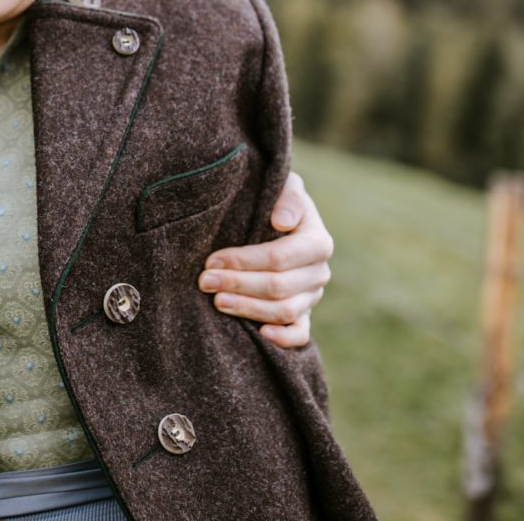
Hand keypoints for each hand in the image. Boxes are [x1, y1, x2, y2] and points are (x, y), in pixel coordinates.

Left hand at [199, 171, 334, 348]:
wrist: (277, 219)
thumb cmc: (275, 200)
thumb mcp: (285, 185)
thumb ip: (288, 196)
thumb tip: (282, 222)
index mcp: (318, 242)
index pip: (279, 258)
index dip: (243, 261)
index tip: (212, 260)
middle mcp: (319, 272)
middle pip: (278, 287)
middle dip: (237, 284)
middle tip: (204, 281)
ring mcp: (312, 296)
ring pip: (283, 311)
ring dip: (248, 308)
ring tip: (217, 302)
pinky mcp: (304, 315)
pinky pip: (300, 334)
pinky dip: (283, 338)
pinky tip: (259, 334)